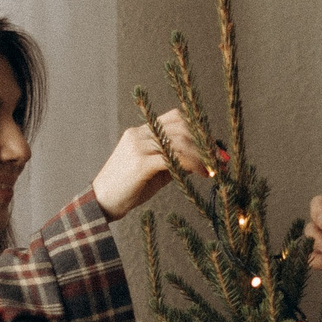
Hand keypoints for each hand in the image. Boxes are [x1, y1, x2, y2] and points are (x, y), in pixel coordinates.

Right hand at [93, 109, 208, 218]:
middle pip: (180, 127)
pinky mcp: (140, 163)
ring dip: (202, 154)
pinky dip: (193, 164)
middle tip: (220, 158)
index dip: (197, 129)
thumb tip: (200, 159)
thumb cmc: (127, 190)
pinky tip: (203, 174)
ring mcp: (138, 147)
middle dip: (204, 141)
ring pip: (179, 141)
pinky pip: (173, 158)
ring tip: (214, 168)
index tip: (213, 146)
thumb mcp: (153, 172)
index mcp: (140, 132)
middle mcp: (138, 134)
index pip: (175, 118)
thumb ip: (172, 161)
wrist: (100, 204)